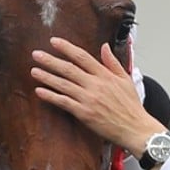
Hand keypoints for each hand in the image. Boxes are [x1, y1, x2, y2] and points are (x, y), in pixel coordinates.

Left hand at [31, 37, 162, 154]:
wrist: (135, 128)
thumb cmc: (131, 106)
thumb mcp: (126, 79)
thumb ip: (112, 62)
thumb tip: (104, 46)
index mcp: (105, 75)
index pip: (82, 56)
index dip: (66, 48)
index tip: (54, 42)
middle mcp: (95, 85)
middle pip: (69, 68)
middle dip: (50, 60)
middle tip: (36, 54)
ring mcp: (88, 99)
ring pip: (63, 84)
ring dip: (47, 77)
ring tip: (34, 70)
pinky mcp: (84, 113)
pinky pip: (64, 102)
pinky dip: (51, 96)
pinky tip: (39, 91)